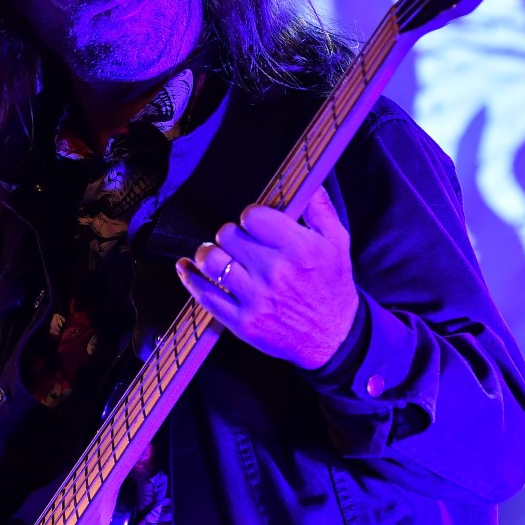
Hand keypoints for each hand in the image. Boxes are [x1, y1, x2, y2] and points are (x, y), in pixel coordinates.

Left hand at [176, 185, 359, 369]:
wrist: (333, 340)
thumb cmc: (334, 288)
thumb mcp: (338, 245)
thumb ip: (320, 210)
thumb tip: (308, 183)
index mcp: (299, 249)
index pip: (253, 216)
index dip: (251, 216)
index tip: (255, 224)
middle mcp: (275, 273)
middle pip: (228, 235)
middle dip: (230, 234)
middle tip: (238, 242)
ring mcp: (255, 299)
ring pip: (211, 261)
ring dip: (208, 253)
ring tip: (214, 253)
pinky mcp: (241, 322)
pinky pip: (204, 295)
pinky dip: (190, 277)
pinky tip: (186, 267)